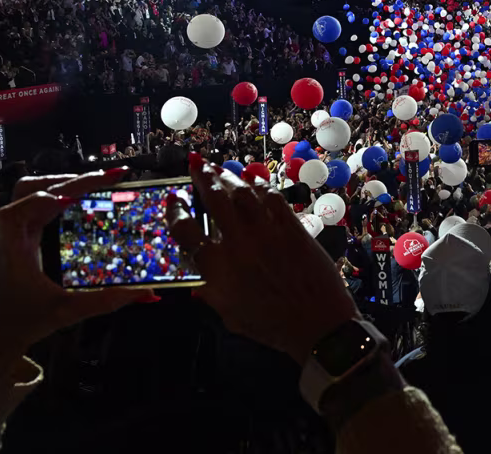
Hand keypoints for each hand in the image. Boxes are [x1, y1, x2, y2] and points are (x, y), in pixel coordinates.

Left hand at [0, 170, 152, 377]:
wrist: (4, 332)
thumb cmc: (29, 320)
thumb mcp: (69, 312)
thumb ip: (107, 301)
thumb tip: (148, 294)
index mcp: (15, 248)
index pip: (18, 211)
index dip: (42, 199)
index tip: (71, 200)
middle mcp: (13, 235)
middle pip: (28, 189)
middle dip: (67, 180)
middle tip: (105, 179)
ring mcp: (17, 232)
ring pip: (30, 190)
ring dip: (61, 182)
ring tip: (94, 182)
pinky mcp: (25, 234)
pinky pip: (38, 201)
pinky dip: (60, 192)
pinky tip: (82, 197)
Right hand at [165, 164, 358, 365]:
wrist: (317, 324)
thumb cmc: (272, 326)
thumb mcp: (230, 315)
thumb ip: (212, 293)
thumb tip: (199, 284)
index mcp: (217, 268)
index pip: (185, 232)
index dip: (175, 212)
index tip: (173, 200)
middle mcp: (239, 244)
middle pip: (215, 201)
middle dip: (203, 178)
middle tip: (196, 164)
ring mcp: (267, 232)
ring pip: (243, 193)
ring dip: (228, 176)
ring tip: (218, 167)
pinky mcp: (292, 227)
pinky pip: (273, 198)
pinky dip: (261, 184)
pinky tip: (253, 177)